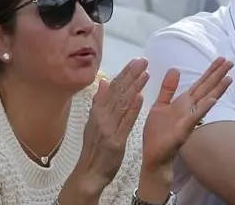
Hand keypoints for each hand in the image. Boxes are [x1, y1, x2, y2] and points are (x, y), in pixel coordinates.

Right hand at [73, 58, 149, 195]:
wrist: (89, 174)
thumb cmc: (95, 149)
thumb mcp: (94, 123)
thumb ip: (100, 103)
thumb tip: (102, 82)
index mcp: (97, 112)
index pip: (112, 88)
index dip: (124, 74)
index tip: (135, 61)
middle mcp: (101, 117)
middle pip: (117, 92)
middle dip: (131, 75)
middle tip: (143, 60)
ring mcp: (107, 128)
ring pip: (122, 104)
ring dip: (134, 87)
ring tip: (146, 73)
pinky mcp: (115, 141)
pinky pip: (125, 123)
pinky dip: (132, 109)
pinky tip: (140, 98)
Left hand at [141, 57, 232, 173]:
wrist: (153, 155)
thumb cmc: (157, 132)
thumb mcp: (160, 105)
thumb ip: (168, 88)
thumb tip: (175, 68)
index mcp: (184, 102)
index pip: (200, 83)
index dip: (210, 71)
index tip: (221, 59)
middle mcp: (189, 109)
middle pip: (206, 89)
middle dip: (218, 76)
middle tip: (231, 62)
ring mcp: (188, 119)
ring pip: (205, 101)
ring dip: (217, 91)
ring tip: (229, 79)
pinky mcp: (183, 130)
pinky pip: (194, 118)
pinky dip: (203, 109)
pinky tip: (212, 100)